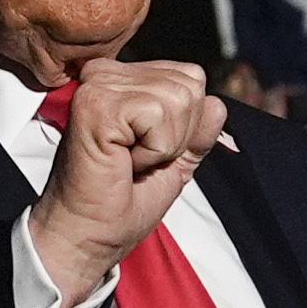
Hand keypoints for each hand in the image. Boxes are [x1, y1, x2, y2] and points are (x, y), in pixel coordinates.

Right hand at [28, 59, 229, 304]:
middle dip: (177, 136)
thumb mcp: (175, 163)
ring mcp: (100, 84)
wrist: (89, 233)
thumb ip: (197, 132)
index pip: (192, 78)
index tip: (147, 153)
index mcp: (124, 80)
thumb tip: (217, 104)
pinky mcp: (97, 102)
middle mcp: (109, 74)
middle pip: (191, 86)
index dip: (185, 127)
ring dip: (163, 146)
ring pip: (179, 99)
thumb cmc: (119, 204)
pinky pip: (159, 114)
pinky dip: (153, 150)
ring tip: (127, 161)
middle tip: (136, 160)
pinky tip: (122, 160)